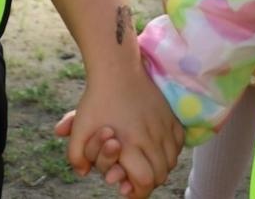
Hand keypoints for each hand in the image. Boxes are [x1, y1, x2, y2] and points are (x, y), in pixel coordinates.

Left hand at [58, 65, 182, 196]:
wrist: (118, 69)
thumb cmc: (96, 100)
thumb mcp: (80, 128)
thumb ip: (76, 157)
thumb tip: (84, 173)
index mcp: (129, 144)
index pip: (145, 181)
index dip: (138, 192)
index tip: (126, 189)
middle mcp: (151, 138)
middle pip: (160, 176)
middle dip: (147, 182)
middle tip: (134, 178)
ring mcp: (164, 127)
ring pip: (171, 162)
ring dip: (159, 168)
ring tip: (144, 163)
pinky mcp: (172, 117)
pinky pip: (178, 145)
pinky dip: (170, 152)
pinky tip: (157, 148)